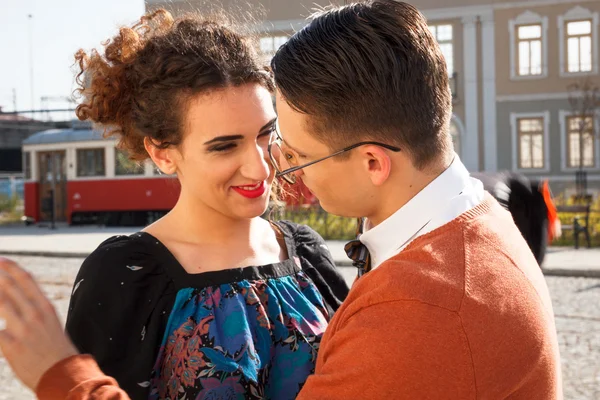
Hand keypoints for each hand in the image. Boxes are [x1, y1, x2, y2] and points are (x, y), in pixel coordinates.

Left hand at [0, 257, 78, 389]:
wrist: (63, 374)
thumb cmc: (57, 350)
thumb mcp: (52, 324)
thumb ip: (33, 313)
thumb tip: (14, 304)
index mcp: (46, 307)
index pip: (27, 280)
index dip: (12, 268)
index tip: (2, 260)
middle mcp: (34, 314)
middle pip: (9, 288)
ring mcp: (22, 329)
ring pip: (0, 304)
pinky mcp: (10, 345)